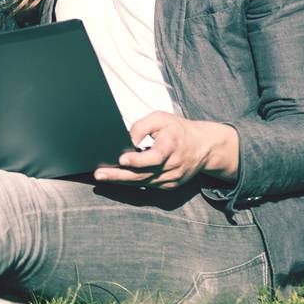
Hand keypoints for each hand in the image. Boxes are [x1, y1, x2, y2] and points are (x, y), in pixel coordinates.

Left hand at [93, 112, 239, 188]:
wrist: (204, 147)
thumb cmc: (178, 130)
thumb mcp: (161, 119)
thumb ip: (142, 126)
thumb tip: (127, 139)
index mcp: (172, 146)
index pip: (155, 157)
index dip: (138, 160)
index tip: (121, 159)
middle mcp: (173, 165)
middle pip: (144, 174)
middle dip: (119, 175)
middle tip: (99, 174)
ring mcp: (172, 178)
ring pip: (144, 182)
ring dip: (122, 181)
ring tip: (102, 176)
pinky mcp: (170, 185)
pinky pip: (148, 185)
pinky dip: (133, 182)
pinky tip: (118, 178)